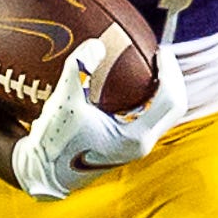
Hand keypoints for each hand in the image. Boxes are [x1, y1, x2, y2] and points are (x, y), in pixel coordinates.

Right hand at [9, 34, 189, 198]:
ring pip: (162, 114)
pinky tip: (129, 83)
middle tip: (160, 54)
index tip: (161, 50)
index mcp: (135, 138)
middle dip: (172, 78)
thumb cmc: (53, 142)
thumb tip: (97, 43)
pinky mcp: (125, 146)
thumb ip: (78, 71)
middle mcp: (141, 145)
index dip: (171, 72)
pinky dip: (146, 98)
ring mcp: (134, 147)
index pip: (170, 100)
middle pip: (174, 107)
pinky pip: (146, 118)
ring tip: (150, 64)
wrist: (43, 174)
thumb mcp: (63, 102)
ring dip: (161, 89)